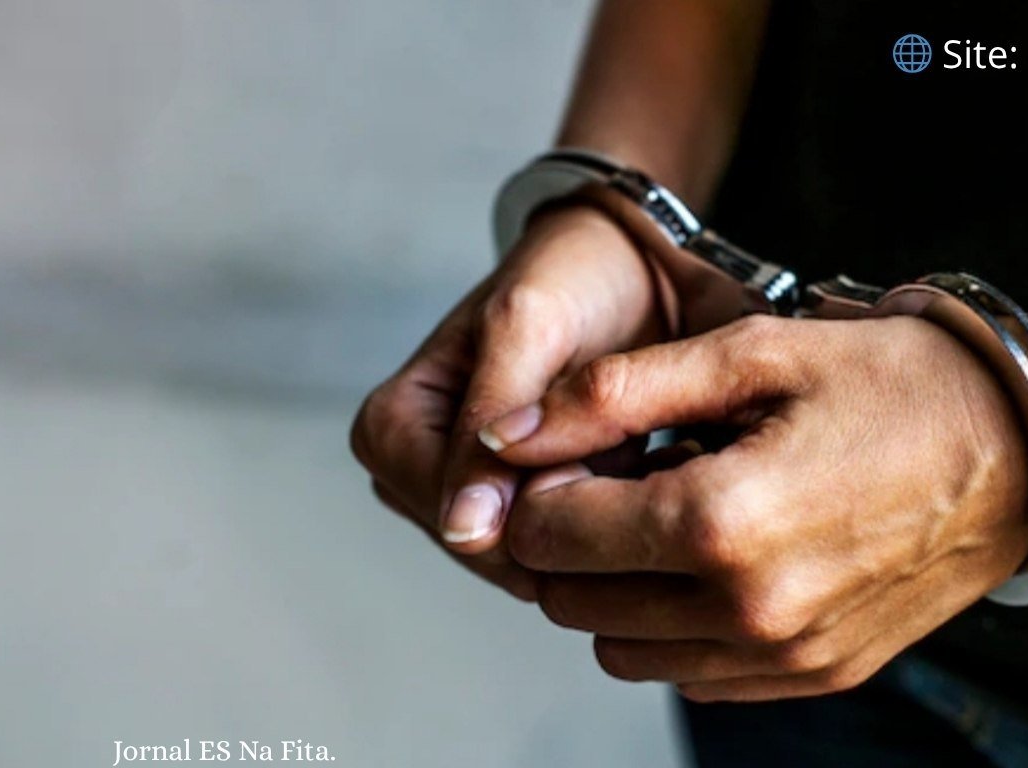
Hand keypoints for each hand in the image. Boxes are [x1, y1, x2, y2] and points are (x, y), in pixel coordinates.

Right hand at [349, 205, 665, 599]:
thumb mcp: (526, 328)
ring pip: (533, 556)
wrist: (621, 267)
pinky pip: (557, 545)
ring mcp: (458, 495)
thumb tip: (462, 530)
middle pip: (496, 552)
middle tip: (637, 446)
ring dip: (597, 515)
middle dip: (575, 514)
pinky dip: (607, 513)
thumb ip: (489, 416)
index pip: (461, 527)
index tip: (616, 457)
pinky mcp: (506, 505)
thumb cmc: (569, 279)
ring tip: (639, 448)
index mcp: (388, 430)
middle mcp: (409, 472)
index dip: (545, 511)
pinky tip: (636, 465)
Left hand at [482, 315, 1027, 697]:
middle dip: (567, 541)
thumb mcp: (752, 353)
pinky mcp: (816, 674)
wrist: (1025, 447)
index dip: (537, 488)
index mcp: (720, 522)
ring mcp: (785, 657)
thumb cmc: (896, 382)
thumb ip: (613, 393)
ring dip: (615, 589)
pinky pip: (695, 675)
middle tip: (614, 478)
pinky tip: (715, 559)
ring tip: (667, 517)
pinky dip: (675, 626)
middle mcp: (747, 610)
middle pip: (573, 605)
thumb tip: (505, 432)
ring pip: (624, 650)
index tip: (570, 448)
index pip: (550, 536)